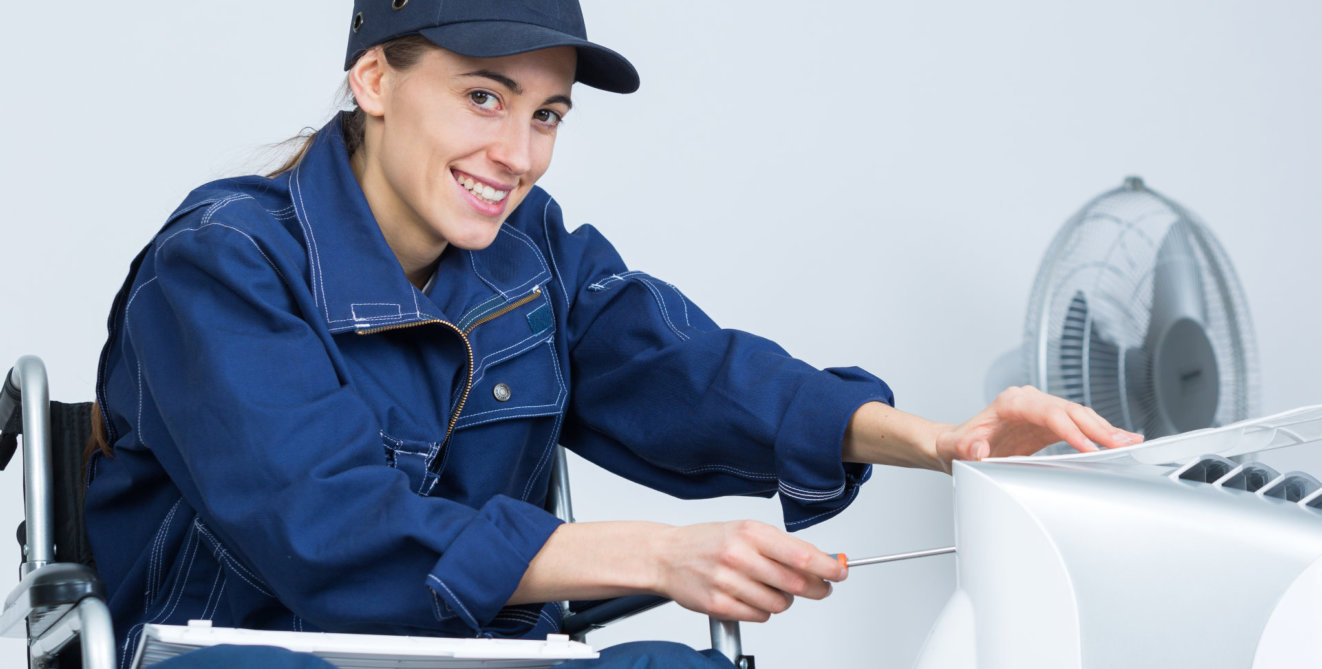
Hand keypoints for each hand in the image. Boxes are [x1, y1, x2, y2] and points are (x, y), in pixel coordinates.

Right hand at [650, 520, 846, 622]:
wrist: (666, 556)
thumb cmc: (708, 542)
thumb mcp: (745, 531)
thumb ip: (781, 546)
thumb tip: (821, 561)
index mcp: (750, 533)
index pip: (800, 555)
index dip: (827, 567)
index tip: (840, 572)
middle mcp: (739, 555)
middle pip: (795, 584)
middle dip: (816, 589)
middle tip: (819, 588)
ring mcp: (727, 581)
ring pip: (780, 604)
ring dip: (784, 600)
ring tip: (769, 588)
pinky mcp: (718, 604)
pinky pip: (759, 616)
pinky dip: (763, 610)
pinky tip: (751, 597)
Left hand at [934, 386, 1142, 472]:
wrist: (957, 446)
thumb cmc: (957, 445)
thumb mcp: (955, 449)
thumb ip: (966, 448)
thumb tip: (979, 449)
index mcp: (1011, 402)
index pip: (1048, 412)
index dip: (1070, 430)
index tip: (1088, 447)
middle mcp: (1029, 401)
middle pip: (1070, 410)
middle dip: (1098, 427)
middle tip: (1123, 444)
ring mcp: (1041, 410)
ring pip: (1079, 416)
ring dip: (1105, 430)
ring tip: (1130, 442)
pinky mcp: (1048, 424)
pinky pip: (1078, 426)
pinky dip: (1098, 434)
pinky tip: (1118, 440)